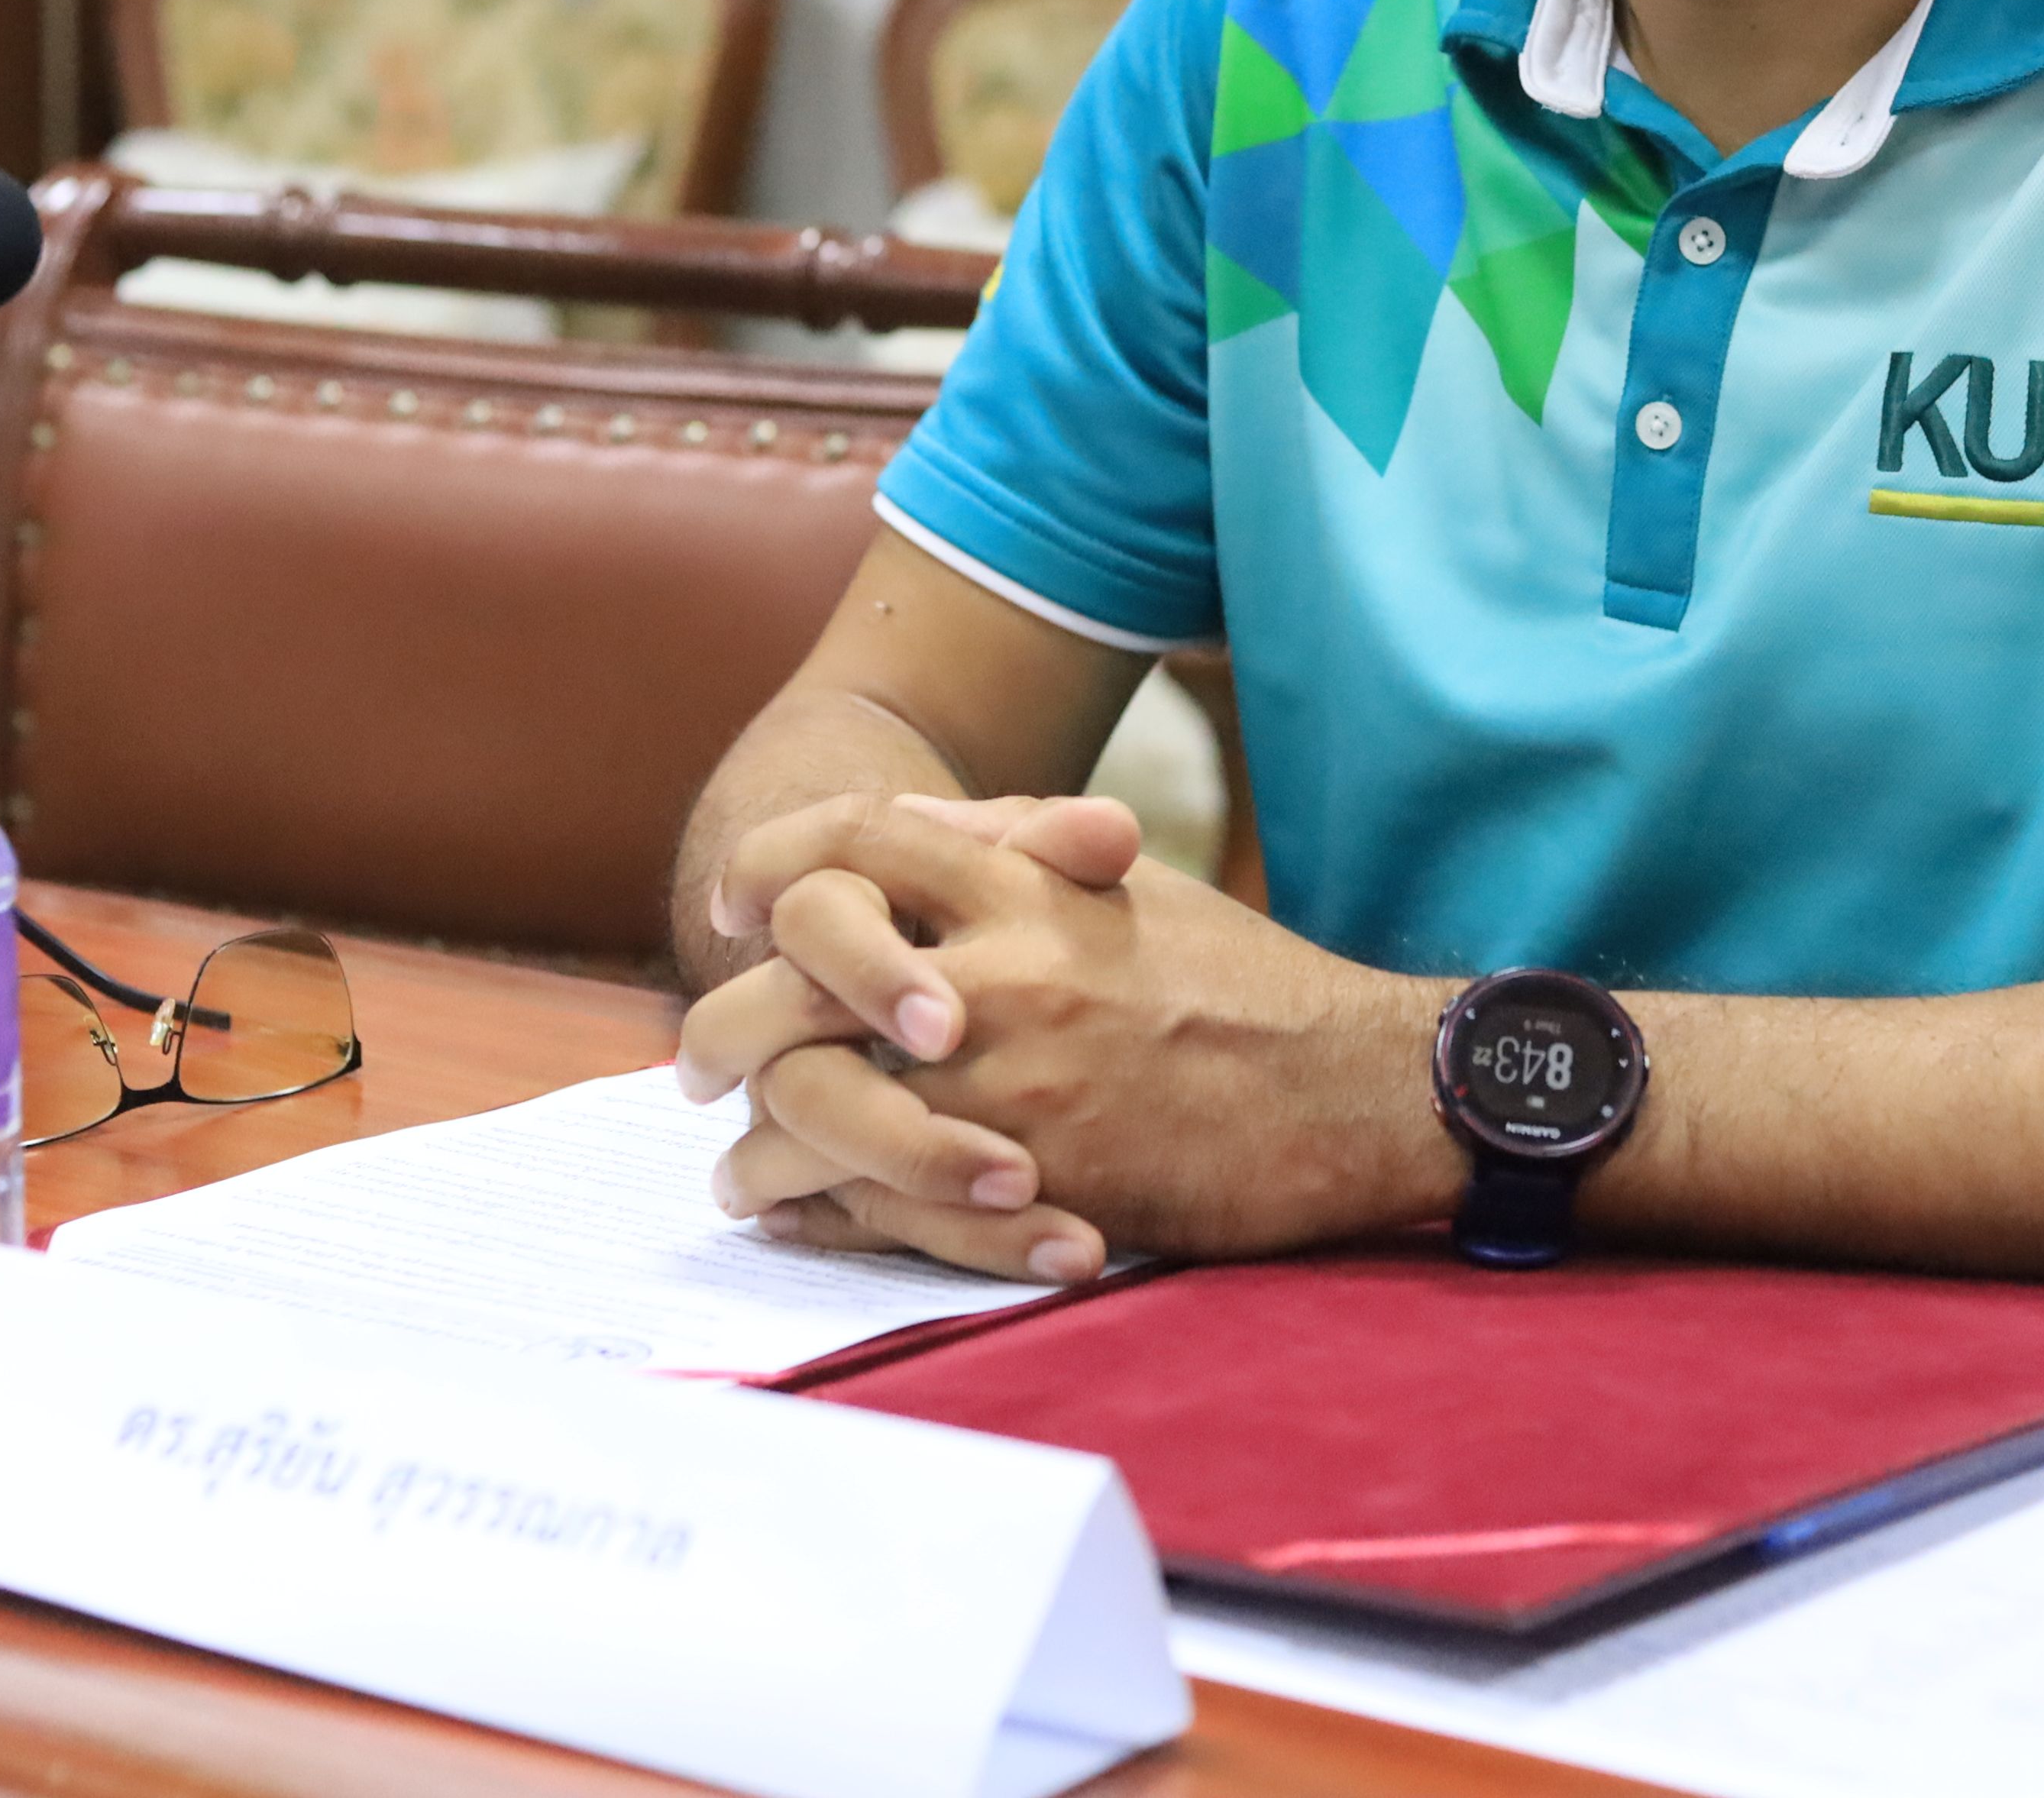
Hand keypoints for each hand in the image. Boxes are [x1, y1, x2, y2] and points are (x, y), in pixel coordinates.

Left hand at [675, 791, 1452, 1281]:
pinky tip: (802, 1223)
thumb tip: (921, 821)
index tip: (729, 904)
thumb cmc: (1247, 987)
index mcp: (1028, 885)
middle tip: (693, 1065)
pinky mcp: (1032, 1186)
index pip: (854, 841)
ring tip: (736, 1172)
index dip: (771, 864)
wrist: (1350, 1093)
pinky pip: (885, 1207)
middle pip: (801, 983)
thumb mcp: (1139, 888)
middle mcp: (1002, 975)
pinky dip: (825, 1220)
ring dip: (758, 1148)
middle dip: (722, 1027)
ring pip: (822, 1110)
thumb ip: (1026, 843)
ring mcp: (1011, 1086)